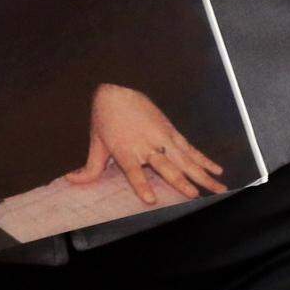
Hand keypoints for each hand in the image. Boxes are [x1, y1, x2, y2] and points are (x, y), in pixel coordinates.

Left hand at [66, 84, 226, 205]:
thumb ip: (89, 168)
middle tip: (195, 196)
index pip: (134, 171)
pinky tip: (217, 170)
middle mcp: (146, 145)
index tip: (151, 200)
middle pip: (167, 167)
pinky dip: (204, 159)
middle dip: (182, 182)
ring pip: (186, 160)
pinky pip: (190, 148)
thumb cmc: (105, 119)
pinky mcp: (171, 131)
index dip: (142, 185)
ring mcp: (162, 138)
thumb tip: (71, 181)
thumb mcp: (95, 143)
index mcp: (126, 150)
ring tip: (219, 189)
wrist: (116, 89)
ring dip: (203, 175)